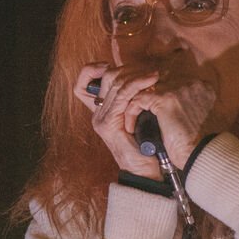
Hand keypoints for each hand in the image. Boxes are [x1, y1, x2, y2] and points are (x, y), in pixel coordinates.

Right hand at [76, 62, 216, 176]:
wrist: (146, 173)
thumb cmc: (147, 147)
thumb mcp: (140, 118)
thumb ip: (136, 101)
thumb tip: (148, 77)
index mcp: (100, 112)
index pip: (83, 83)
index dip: (93, 69)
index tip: (115, 65)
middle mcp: (97, 114)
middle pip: (104, 77)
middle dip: (127, 68)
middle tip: (148, 70)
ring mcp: (101, 119)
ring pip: (114, 83)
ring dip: (136, 74)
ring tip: (154, 74)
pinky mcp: (108, 124)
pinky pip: (122, 96)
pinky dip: (137, 84)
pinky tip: (151, 81)